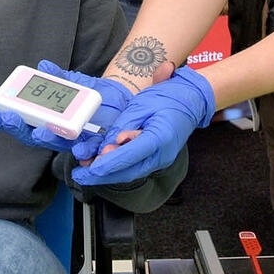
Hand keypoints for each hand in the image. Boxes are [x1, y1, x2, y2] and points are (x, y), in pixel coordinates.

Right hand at [0, 60, 132, 156]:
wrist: (121, 98)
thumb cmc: (92, 94)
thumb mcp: (75, 82)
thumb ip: (59, 76)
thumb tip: (44, 66)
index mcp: (47, 119)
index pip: (23, 123)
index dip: (7, 121)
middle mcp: (57, 132)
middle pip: (33, 136)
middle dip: (20, 129)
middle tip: (10, 119)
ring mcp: (74, 140)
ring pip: (57, 144)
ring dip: (47, 138)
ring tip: (39, 132)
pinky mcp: (95, 144)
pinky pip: (88, 150)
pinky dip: (83, 149)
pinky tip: (79, 147)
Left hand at [71, 65, 214, 186]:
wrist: (192, 100)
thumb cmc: (169, 98)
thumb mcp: (142, 105)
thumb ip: (125, 125)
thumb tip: (111, 142)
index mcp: (159, 138)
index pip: (130, 156)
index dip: (108, 163)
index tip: (91, 168)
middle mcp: (161, 155)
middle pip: (128, 171)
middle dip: (102, 175)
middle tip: (81, 175)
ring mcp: (160, 159)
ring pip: (131, 172)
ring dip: (108, 172)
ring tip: (87, 171)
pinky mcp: (156, 158)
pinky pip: (135, 167)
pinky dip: (118, 167)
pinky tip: (103, 165)